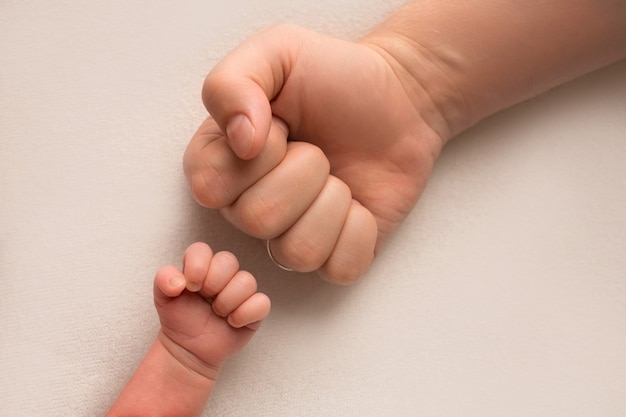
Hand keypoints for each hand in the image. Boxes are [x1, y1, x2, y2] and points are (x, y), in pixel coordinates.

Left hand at [154, 242, 270, 376]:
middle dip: (213, 282)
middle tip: (206, 299)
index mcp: (202, 266)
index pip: (202, 249)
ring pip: (247, 281)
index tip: (190, 287)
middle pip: (229, 260)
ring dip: (227, 301)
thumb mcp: (163, 299)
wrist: (188, 349)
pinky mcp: (255, 309)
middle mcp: (224, 274)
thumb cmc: (180, 320)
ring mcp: (242, 291)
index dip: (197, 266)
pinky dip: (244, 314)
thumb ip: (163, 281)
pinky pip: (262, 303)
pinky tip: (232, 322)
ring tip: (217, 313)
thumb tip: (178, 280)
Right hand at [184, 24, 445, 283]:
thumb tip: (240, 142)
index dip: (257, 157)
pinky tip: (359, 203)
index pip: (210, 188)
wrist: (399, 98)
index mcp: (223, 161)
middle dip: (304, 172)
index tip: (282, 126)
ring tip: (339, 174)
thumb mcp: (276, 52)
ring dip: (332, 202)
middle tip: (319, 148)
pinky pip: (339, 268)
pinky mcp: (335, 257)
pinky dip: (359, 231)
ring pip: (297, 252)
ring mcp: (292, 236)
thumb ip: (232, 83)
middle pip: (256, 220)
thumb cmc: (334, 76)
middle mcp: (249, 205)